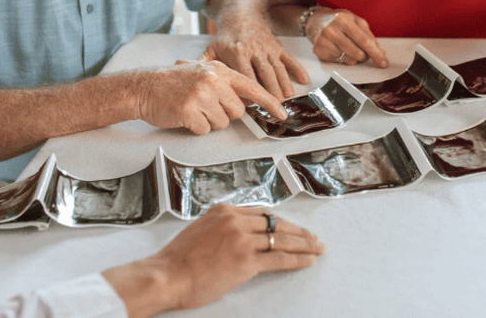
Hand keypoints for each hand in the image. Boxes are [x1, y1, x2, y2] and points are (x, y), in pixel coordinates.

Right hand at [103, 205, 323, 317]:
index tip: (293, 227)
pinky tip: (308, 260)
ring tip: (318, 248)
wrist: (167, 275)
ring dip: (304, 244)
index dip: (281, 221)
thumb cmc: (177, 260)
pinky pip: (279, 259)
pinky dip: (297, 259)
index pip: (262, 213)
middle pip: (276, 223)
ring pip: (282, 239)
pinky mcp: (246, 261)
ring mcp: (242, 240)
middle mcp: (236, 220)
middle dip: (298, 231)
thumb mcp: (200, 230)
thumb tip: (237, 235)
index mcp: (224, 211)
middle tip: (313, 237)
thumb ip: (221, 228)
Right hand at [129, 60, 287, 133]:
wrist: (145, 87)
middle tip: (205, 106)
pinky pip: (205, 129)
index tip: (282, 113)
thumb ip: (225, 84)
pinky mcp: (189, 111)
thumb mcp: (203, 73)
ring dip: (208, 121)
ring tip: (193, 108)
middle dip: (224, 114)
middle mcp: (212, 80)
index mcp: (219, 70)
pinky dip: (196, 127)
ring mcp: (200, 95)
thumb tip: (246, 103)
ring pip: (222, 122)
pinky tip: (185, 115)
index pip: (252, 88)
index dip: (269, 102)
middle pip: (237, 111)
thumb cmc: (174, 82)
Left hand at [205, 18, 309, 99]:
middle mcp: (254, 50)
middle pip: (264, 73)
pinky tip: (304, 80)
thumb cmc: (226, 37)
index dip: (249, 90)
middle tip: (275, 106)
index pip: (244, 75)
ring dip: (284, 83)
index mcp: (237, 52)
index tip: (251, 105)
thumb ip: (203, 65)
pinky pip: (289, 58)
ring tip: (287, 98)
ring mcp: (267, 48)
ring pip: (278, 68)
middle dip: (271, 90)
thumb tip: (191, 79)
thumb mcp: (212, 49)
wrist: (241, 15)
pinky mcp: (277, 46)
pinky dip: (297, 69)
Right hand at [305, 8, 387, 67]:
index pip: (364, 40)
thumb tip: (380, 52)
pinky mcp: (318, 50)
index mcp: (344, 20)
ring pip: (348, 60)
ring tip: (346, 47)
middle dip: (364, 56)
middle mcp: (332, 30)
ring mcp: (323, 41)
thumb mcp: (355, 21)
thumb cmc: (339, 20)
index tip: (384, 63)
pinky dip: (340, 57)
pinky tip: (335, 48)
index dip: (376, 53)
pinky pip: (337, 62)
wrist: (315, 20)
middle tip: (362, 51)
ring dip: (352, 57)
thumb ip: (368, 35)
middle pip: (357, 54)